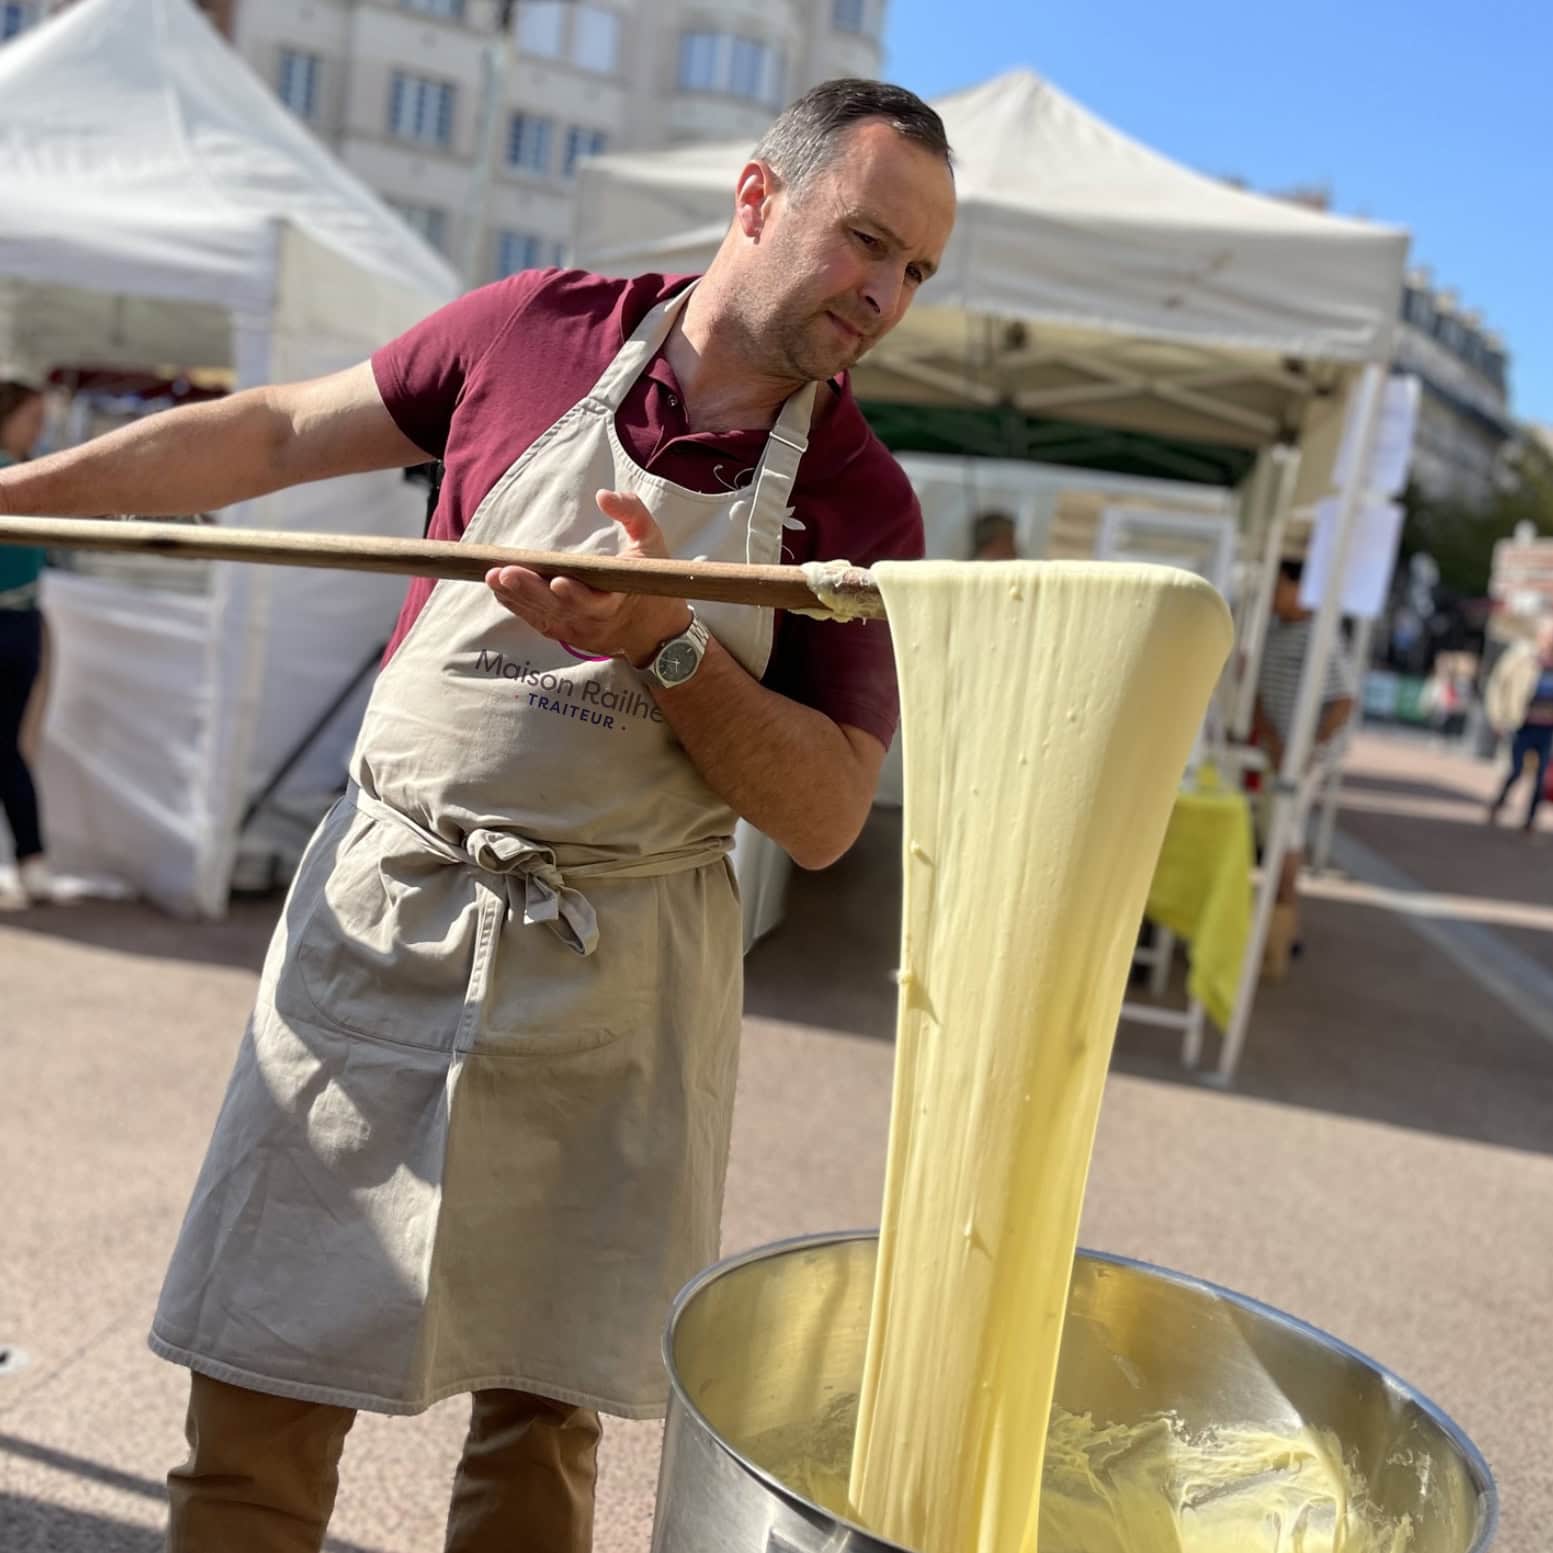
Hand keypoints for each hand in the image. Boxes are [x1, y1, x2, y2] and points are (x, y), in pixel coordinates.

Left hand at [486, 489, 691, 666]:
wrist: (653, 630)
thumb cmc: (649, 579)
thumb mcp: (652, 541)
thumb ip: (632, 514)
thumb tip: (603, 495)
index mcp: (620, 599)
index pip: (596, 601)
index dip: (576, 594)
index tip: (558, 580)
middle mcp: (596, 620)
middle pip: (560, 608)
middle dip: (532, 591)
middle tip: (506, 573)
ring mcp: (578, 630)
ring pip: (544, 615)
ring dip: (518, 597)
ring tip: (494, 578)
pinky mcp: (565, 633)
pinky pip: (538, 621)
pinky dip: (518, 606)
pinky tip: (500, 590)